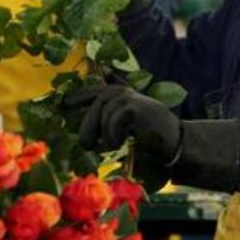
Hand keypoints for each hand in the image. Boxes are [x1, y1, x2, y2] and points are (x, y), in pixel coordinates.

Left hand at [65, 84, 180, 192]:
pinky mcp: (133, 107)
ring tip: (114, 147)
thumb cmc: (150, 137)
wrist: (175, 141)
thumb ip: (107, 124)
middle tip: (88, 147)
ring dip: (105, 138)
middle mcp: (121, 92)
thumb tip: (82, 136)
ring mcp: (127, 97)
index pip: (93, 93)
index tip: (64, 104)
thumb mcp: (126, 127)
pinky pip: (112, 124)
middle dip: (88, 129)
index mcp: (118, 95)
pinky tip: (122, 144)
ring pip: (103, 118)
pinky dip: (114, 137)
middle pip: (94, 107)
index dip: (78, 97)